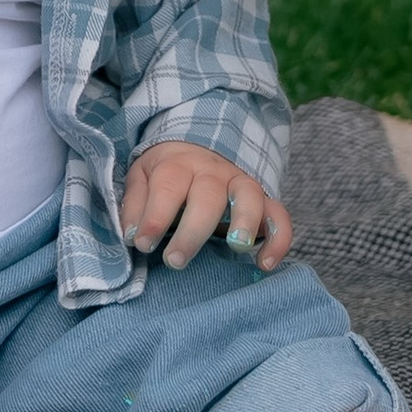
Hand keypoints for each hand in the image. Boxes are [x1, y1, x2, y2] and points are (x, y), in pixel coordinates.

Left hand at [121, 141, 291, 271]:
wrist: (198, 146)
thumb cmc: (166, 171)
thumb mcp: (142, 176)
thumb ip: (135, 204)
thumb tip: (132, 236)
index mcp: (178, 164)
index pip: (168, 187)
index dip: (155, 217)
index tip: (143, 244)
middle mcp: (212, 171)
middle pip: (208, 195)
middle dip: (193, 230)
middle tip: (176, 261)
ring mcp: (240, 183)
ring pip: (250, 196)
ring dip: (246, 221)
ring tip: (236, 248)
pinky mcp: (262, 200)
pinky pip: (279, 216)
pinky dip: (279, 239)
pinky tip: (265, 264)